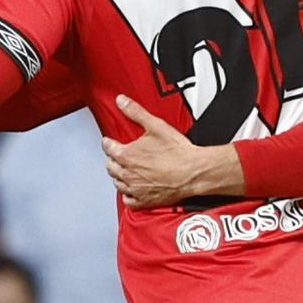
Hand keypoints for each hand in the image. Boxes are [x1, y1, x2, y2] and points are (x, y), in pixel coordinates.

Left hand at [101, 95, 244, 207]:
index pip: (108, 148)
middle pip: (110, 166)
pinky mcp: (144, 201)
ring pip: (117, 183)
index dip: (109, 143)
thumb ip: (135, 112)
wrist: (194, 172)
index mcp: (127, 155)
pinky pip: (128, 200)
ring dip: (119, 176)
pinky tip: (132, 189)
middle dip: (113, 159)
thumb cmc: (178, 152)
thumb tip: (122, 101)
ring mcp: (135, 189)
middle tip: (118, 155)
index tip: (110, 141)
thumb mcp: (155, 126)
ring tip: (125, 170)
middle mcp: (127, 174)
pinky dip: (127, 195)